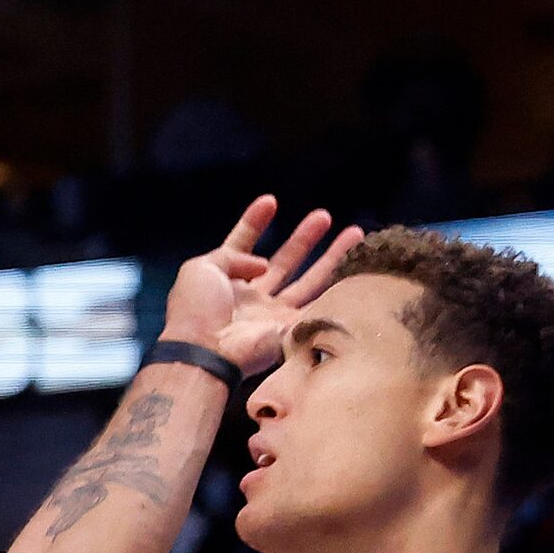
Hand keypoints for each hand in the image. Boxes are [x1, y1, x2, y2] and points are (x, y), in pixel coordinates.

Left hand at [162, 195, 363, 377]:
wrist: (205, 351)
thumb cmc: (195, 311)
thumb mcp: (200, 269)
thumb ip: (231, 254)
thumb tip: (260, 262)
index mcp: (225, 282)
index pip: (241, 245)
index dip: (254, 223)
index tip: (269, 201)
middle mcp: (251, 297)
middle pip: (284, 262)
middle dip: (304, 239)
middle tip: (323, 216)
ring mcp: (272, 315)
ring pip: (309, 281)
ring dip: (332, 257)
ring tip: (356, 232)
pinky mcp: (291, 329)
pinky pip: (320, 306)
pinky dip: (339, 287)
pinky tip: (357, 267)